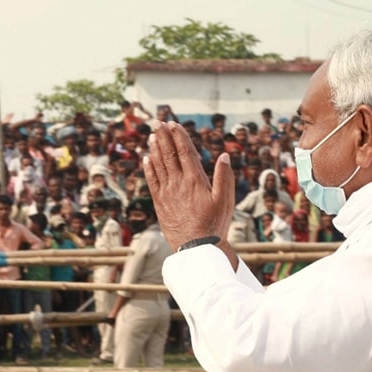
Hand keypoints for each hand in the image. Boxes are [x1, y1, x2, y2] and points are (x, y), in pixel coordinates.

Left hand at [143, 122, 233, 250]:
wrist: (196, 248)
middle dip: (164, 137)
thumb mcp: (225, 200)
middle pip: (169, 154)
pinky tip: (146, 158)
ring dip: (155, 149)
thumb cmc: (214, 225)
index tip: (174, 124)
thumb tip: (224, 155)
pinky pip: (152, 182)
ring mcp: (167, 193)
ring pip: (158, 165)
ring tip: (152, 136)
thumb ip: (224, 176)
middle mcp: (178, 183)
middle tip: (158, 123)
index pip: (185, 152)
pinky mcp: (160, 203)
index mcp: (195, 180)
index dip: (179, 136)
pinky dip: (148, 168)